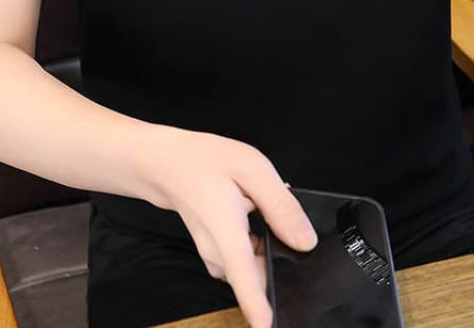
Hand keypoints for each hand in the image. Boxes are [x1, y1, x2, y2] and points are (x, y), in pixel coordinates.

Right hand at [138, 126, 317, 327]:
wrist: (167, 164)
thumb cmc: (203, 162)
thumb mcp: (251, 169)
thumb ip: (281, 207)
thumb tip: (306, 242)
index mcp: (228, 235)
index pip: (248, 284)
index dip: (261, 310)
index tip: (270, 326)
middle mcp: (219, 256)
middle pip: (261, 275)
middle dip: (281, 255)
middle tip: (277, 214)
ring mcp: (216, 258)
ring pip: (255, 265)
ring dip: (269, 243)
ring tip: (259, 205)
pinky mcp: (217, 255)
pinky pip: (246, 257)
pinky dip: (257, 239)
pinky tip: (253, 210)